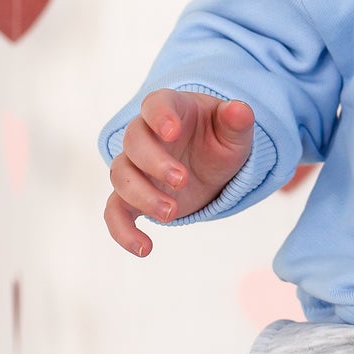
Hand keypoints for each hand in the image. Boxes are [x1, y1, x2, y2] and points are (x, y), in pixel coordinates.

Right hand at [104, 88, 255, 256]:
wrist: (212, 166)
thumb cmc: (220, 139)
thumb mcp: (235, 131)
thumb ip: (237, 121)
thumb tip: (239, 110)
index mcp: (171, 109)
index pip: (155, 104)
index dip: (159, 116)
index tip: (172, 132)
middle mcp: (145, 135)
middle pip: (133, 142)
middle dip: (154, 163)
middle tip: (183, 181)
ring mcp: (135, 166)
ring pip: (120, 176)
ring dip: (142, 196)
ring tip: (172, 213)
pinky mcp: (132, 197)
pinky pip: (114, 211)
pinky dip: (122, 231)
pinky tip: (144, 248)